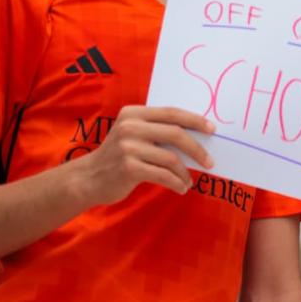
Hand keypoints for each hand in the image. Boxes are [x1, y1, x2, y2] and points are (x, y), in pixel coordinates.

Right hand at [74, 105, 214, 203]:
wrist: (88, 178)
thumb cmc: (118, 157)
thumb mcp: (133, 135)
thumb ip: (156, 131)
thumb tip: (197, 137)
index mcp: (134, 114)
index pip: (171, 113)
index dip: (194, 120)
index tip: (212, 129)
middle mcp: (130, 127)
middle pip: (175, 134)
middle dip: (197, 149)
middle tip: (210, 162)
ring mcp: (128, 147)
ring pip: (171, 158)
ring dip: (185, 173)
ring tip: (189, 181)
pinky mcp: (128, 168)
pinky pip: (163, 175)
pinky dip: (177, 183)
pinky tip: (181, 188)